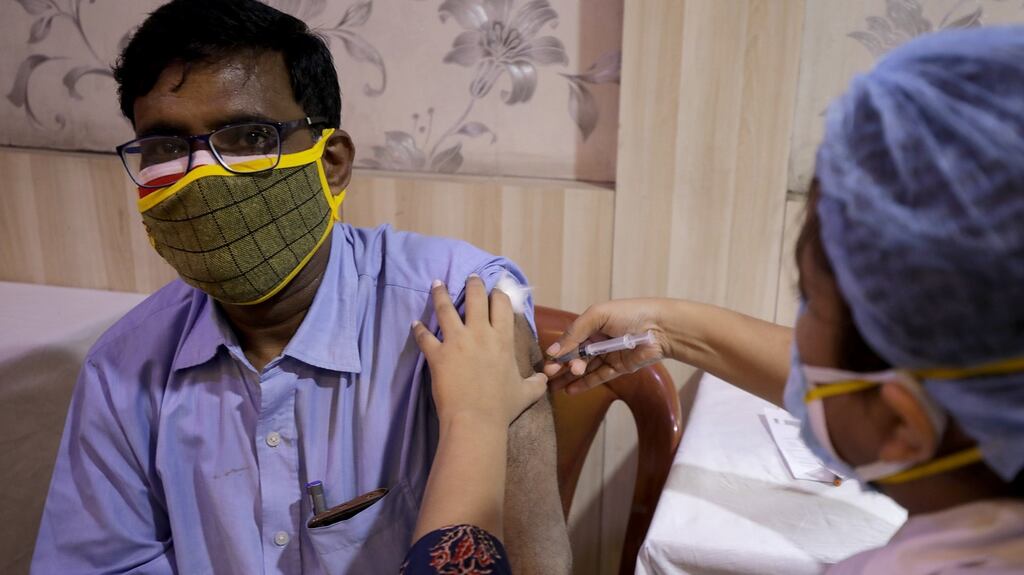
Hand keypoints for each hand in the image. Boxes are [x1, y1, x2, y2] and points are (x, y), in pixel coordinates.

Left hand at [412, 275, 548, 427]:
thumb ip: (536, 383)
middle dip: (473, 284)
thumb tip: (545, 378)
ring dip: (440, 294)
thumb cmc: (502, 406)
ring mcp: (456, 342)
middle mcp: (479, 333)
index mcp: (502, 339)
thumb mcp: (526, 393)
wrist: (476, 420)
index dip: (498, 293)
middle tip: (470, 277)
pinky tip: (415, 323)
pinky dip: (419, 329)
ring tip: (436, 283)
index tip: (495, 289)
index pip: (501, 304)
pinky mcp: (437, 354)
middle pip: (475, 298)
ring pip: (446, 309)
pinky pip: (424, 337)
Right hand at [543, 299, 673, 393]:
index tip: (548, 363)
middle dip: (561, 366)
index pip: (570, 340)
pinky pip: (599, 377)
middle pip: (575, 356)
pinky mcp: (619, 368)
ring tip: (554, 387)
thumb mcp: (598, 315)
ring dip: (570, 377)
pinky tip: (570, 390)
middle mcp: (598, 339)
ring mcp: (608, 355)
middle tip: (549, 376)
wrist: (661, 327)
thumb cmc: (629, 314)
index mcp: (592, 324)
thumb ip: (575, 332)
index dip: (559, 352)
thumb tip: (555, 350)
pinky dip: (585, 384)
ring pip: (585, 368)